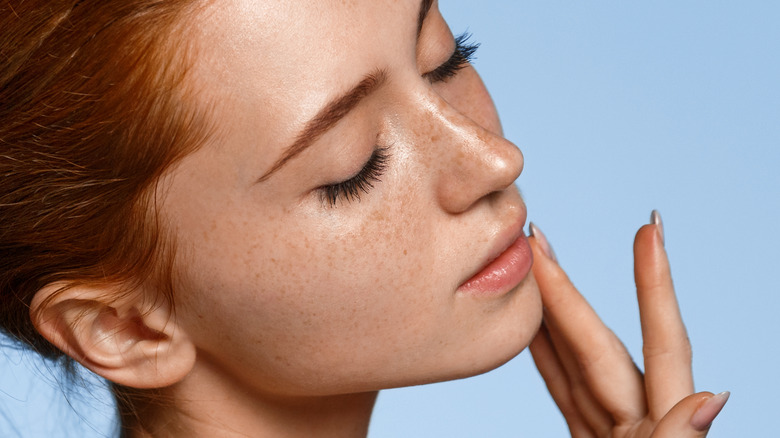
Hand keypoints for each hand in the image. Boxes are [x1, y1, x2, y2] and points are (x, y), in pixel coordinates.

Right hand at [527, 212, 727, 436]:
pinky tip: (533, 324)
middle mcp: (640, 420)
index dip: (654, 286)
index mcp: (664, 427)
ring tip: (529, 267)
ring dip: (549, 312)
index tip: (650, 229)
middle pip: (599, 344)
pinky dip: (546, 356)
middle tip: (537, 238)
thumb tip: (710, 399)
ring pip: (576, 360)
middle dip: (566, 290)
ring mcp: (611, 430)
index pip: (664, 344)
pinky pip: (563, 389)